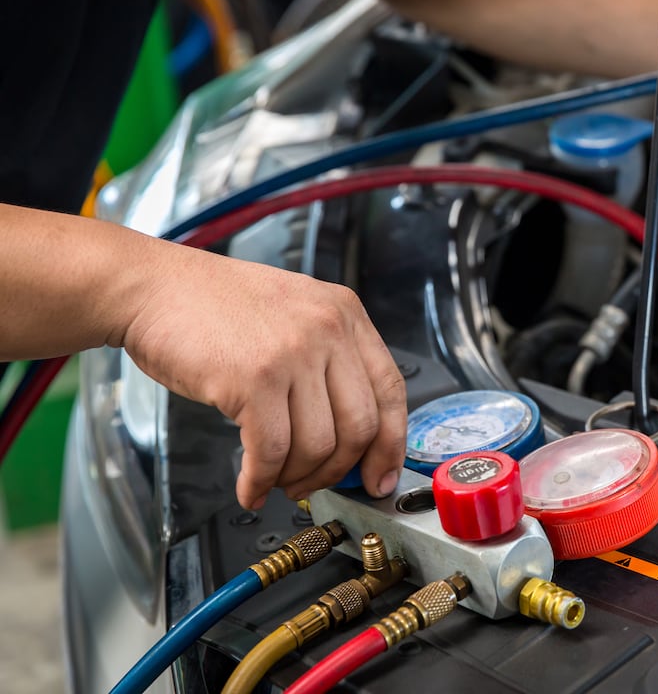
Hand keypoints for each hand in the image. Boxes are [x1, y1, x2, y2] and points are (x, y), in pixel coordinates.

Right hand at [122, 245, 406, 508]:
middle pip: (361, 426)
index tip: (381, 476)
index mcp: (346, 313)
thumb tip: (350, 438)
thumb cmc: (215, 306)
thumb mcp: (294, 314)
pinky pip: (271, 451)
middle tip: (313, 484)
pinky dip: (260, 481)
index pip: (392, 390)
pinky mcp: (254, 379)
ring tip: (275, 480)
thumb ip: (329, 363)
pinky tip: (249, 486)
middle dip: (339, 471)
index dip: (390, 444)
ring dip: (296, 478)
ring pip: (318, 446)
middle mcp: (328, 329)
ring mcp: (294, 352)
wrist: (152, 286)